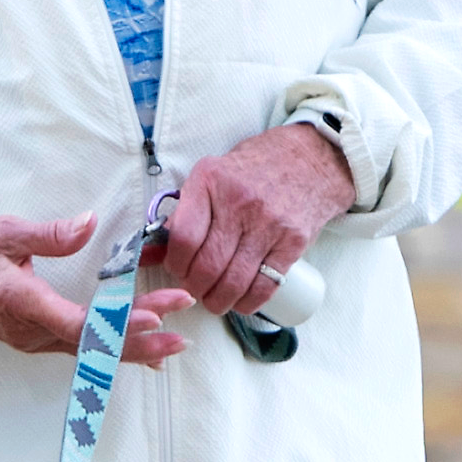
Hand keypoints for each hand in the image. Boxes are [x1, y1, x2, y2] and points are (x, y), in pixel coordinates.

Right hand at [0, 210, 193, 368]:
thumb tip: (88, 223)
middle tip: (180, 328)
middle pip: (92, 342)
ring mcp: (34, 340)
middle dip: (140, 337)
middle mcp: (29, 330)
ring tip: (175, 346)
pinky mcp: (38, 340)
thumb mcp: (2, 231)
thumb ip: (46, 233)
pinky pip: (83, 353)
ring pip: (91, 352)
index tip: (153, 317)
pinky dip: (116, 353)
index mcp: (19, 300)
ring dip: (135, 349)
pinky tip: (148, 358)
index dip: (117, 325)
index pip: (75, 322)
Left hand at [150, 122, 355, 316]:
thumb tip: (154, 249)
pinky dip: (249, 301)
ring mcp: (269, 224)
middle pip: (208, 265)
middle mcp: (239, 203)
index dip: (175, 263)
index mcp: (210, 182)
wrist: (307, 160)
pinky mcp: (293, 242)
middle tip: (194, 289)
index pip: (184, 238)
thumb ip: (186, 210)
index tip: (176, 269)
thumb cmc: (251, 170)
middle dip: (195, 287)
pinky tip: (241, 301)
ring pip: (235, 281)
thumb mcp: (211, 175)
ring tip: (214, 300)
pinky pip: (266, 285)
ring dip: (219, 300)